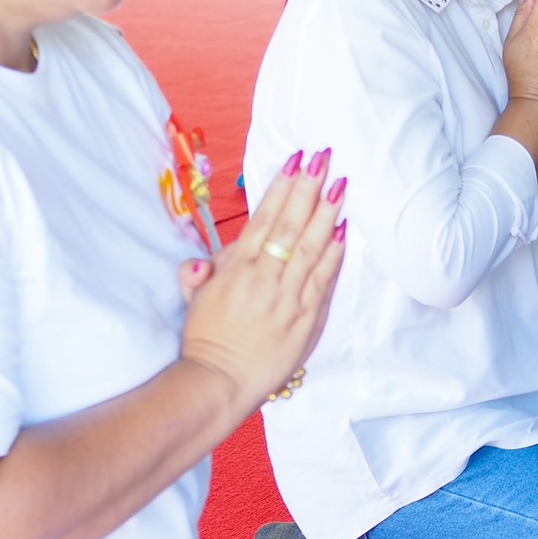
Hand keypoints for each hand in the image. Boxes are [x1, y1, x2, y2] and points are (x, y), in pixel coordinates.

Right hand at [178, 150, 346, 411]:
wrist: (219, 381)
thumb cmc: (207, 337)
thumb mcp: (194, 297)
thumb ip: (199, 271)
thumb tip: (200, 262)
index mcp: (237, 268)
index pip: (264, 218)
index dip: (282, 188)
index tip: (296, 161)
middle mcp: (263, 277)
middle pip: (290, 224)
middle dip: (308, 188)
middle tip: (324, 157)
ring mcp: (287, 297)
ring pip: (310, 247)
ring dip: (326, 213)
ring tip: (339, 184)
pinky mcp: (305, 318)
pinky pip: (322, 279)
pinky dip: (333, 254)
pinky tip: (343, 232)